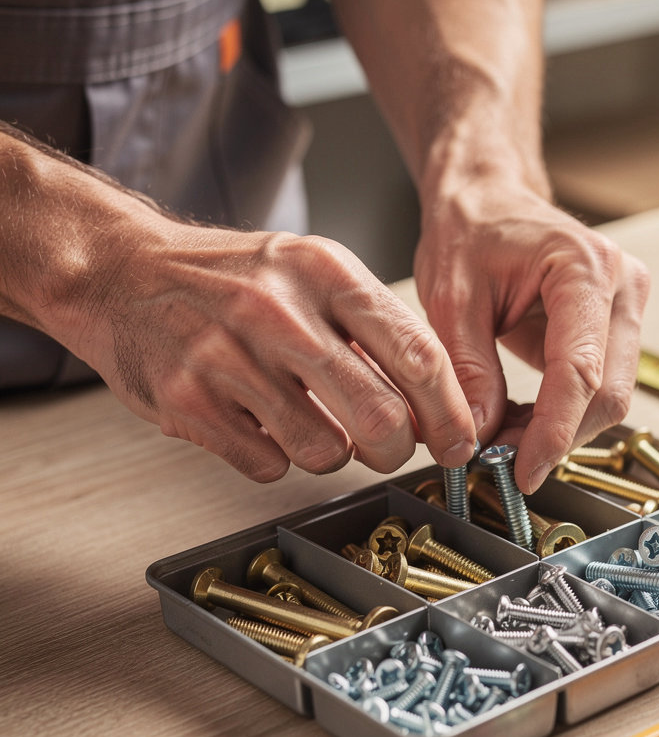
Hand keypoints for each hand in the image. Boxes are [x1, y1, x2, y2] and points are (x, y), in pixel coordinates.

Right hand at [67, 222, 477, 481]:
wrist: (120, 270)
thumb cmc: (232, 279)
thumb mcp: (314, 272)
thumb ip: (377, 330)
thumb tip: (439, 405)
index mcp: (325, 272)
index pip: (418, 355)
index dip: (451, 412)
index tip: (461, 443)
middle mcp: (278, 311)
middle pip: (381, 418)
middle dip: (398, 450)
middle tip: (389, 448)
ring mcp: (227, 358)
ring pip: (325, 452)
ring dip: (331, 454)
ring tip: (308, 421)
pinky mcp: (187, 402)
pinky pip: (268, 466)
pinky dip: (275, 458)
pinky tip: (258, 423)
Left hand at [414, 181, 649, 492]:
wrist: (488, 198)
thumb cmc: (472, 228)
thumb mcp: (450, 297)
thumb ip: (467, 368)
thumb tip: (479, 434)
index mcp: (583, 268)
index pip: (580, 372)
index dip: (554, 432)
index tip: (525, 472)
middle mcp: (621, 286)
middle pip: (608, 393)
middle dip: (558, 437)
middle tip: (505, 461)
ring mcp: (625, 306)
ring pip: (610, 397)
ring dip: (561, 429)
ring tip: (506, 438)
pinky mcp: (616, 326)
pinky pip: (599, 386)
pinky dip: (563, 413)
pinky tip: (522, 419)